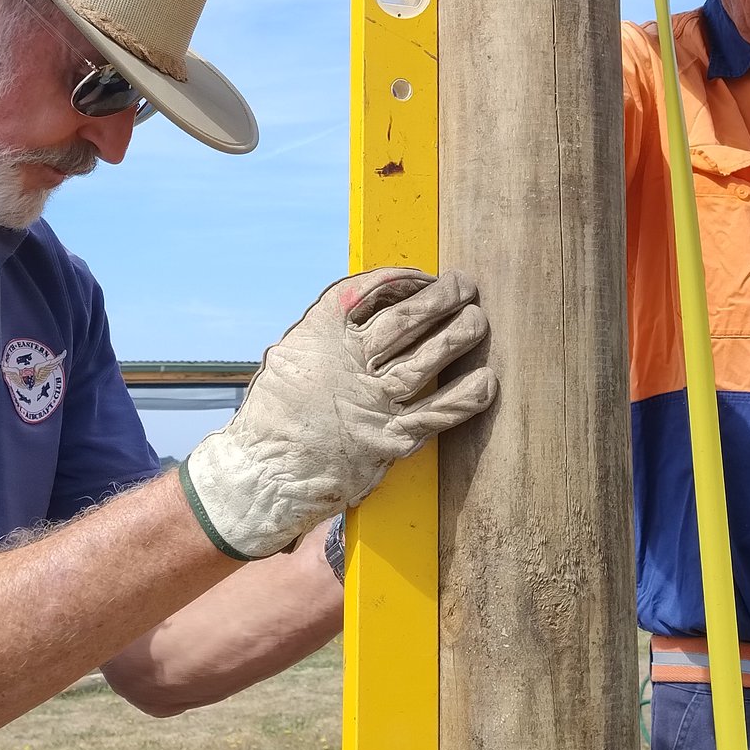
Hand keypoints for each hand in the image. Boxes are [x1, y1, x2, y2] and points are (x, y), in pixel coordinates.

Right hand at [183, 268, 492, 558]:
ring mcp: (370, 402)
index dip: (404, 279)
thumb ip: (327, 327)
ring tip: (477, 320)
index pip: (370, 291)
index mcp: (320, 335)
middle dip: (441, 299)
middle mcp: (347, 364)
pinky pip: (435, 414)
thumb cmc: (277, 412)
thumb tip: (373, 301)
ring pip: (424, 361)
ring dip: (457, 337)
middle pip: (404, 321)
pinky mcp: (387, 439)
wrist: (264, 474)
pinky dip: (464, 397)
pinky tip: (485, 382)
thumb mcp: (290, 354)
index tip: (426, 276)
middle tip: (466, 286)